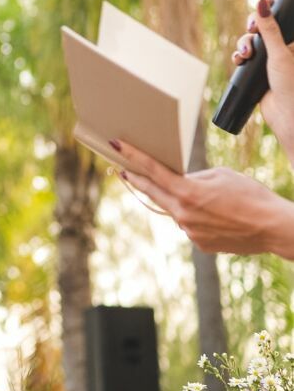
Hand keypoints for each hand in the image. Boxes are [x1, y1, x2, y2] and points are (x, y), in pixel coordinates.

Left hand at [113, 139, 293, 258]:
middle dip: (138, 180)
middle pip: (153, 193)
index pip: (153, 171)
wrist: (272, 227)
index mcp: (188, 193)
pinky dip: (196, 217)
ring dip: (180, 201)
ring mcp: (190, 232)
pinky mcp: (199, 244)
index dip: (133, 157)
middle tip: (124, 169)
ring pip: (175, 210)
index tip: (117, 146)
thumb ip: (194, 177)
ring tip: (210, 199)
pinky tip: (217, 215)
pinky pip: (190, 225)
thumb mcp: (220, 175)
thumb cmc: (250, 195)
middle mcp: (183, 215)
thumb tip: (179, 181)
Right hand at [235, 0, 293, 158]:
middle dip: (252, 29)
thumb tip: (262, 1)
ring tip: (245, 54)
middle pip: (261, 26)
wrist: (287, 117)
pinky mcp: (259, 70)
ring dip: (244, 44)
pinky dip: (239, 56)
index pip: (279, 17)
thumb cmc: (291, 86)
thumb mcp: (279, 54)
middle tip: (251, 29)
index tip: (260, 12)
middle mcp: (283, 48)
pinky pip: (245, 56)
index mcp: (292, 41)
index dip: (267, 10)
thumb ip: (270, 29)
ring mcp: (270, 59)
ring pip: (251, 41)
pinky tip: (239, 61)